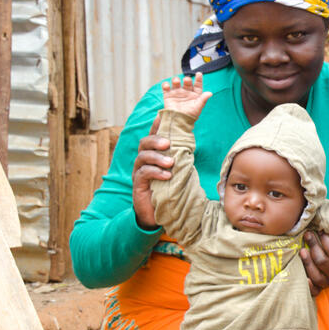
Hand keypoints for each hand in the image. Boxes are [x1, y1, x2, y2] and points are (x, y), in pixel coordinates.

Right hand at [131, 115, 174, 229]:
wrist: (161, 213)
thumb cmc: (170, 189)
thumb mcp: (177, 171)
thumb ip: (180, 158)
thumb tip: (190, 144)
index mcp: (154, 155)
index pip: (153, 137)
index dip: (155, 126)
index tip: (161, 116)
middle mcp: (144, 161)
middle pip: (144, 144)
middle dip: (155, 140)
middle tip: (168, 144)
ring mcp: (139, 172)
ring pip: (143, 157)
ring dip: (158, 158)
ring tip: (171, 163)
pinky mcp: (138, 184)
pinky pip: (143, 173)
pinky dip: (155, 172)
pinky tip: (167, 175)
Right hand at [160, 73, 211, 117]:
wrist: (178, 121)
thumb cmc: (190, 115)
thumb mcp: (198, 107)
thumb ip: (203, 99)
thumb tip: (210, 93)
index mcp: (195, 94)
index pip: (197, 85)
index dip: (198, 79)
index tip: (199, 74)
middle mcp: (186, 92)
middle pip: (186, 82)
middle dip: (186, 79)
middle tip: (186, 80)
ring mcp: (177, 93)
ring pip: (176, 82)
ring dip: (175, 80)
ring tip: (176, 82)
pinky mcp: (168, 95)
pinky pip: (166, 87)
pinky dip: (165, 85)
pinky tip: (167, 86)